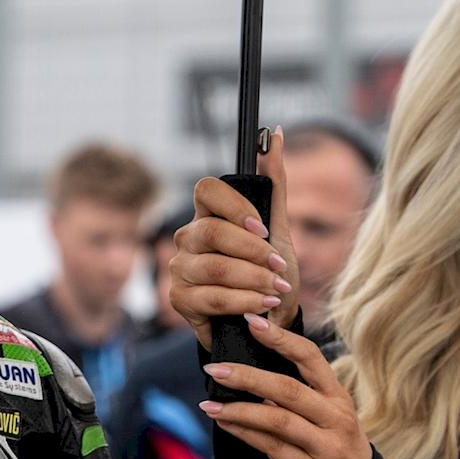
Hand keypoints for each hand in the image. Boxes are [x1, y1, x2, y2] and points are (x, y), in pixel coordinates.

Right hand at [170, 128, 299, 347]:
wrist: (269, 323)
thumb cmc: (270, 274)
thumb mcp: (279, 231)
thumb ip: (275, 185)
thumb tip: (274, 135)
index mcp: (208, 215)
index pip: (207, 189)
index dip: (235, 207)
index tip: (262, 229)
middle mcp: (188, 238)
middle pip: (211, 232)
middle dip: (252, 252)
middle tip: (278, 267)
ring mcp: (180, 269)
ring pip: (214, 268)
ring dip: (254, 281)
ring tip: (277, 291)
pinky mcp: (180, 300)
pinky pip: (212, 298)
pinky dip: (244, 302)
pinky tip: (261, 307)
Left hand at [201, 314, 371, 458]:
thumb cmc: (335, 446)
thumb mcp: (328, 415)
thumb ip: (299, 394)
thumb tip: (251, 371)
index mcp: (338, 397)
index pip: (310, 358)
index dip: (281, 338)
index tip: (253, 321)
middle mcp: (336, 418)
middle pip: (288, 390)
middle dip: (247, 377)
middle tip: (215, 369)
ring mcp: (326, 447)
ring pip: (277, 421)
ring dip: (239, 410)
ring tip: (208, 405)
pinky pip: (272, 449)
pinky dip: (245, 435)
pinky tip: (225, 424)